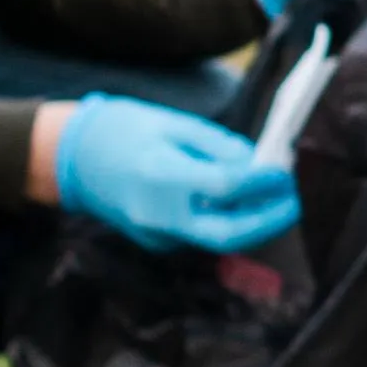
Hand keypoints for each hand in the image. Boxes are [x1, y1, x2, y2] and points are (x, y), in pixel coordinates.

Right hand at [53, 95, 297, 253]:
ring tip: (276, 196)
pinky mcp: (157, 242)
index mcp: (160, 176)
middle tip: (295, 200)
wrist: (70, 158)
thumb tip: (261, 164)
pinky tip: (243, 202)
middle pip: (228, 234)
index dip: (263, 181)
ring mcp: (155, 235)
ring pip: (219, 239)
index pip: (226, 187)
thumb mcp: (174, 124)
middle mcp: (158, 215)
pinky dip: (229, 220)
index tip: (286, 170)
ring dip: (254, 222)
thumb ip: (220, 147)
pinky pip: (203, 235)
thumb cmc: (123, 130)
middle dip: (270, 220)